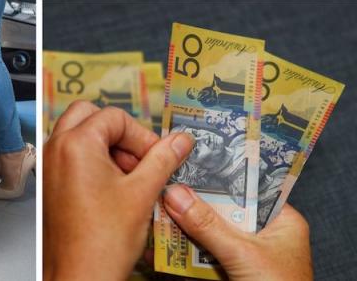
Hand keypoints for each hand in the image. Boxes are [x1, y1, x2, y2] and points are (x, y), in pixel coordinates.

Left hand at [43, 101, 193, 280]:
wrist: (79, 276)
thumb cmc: (102, 241)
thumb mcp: (143, 193)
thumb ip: (163, 159)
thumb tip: (180, 140)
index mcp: (75, 143)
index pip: (114, 117)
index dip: (141, 135)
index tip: (157, 156)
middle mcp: (55, 149)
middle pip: (90, 116)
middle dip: (119, 134)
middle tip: (140, 159)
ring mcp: (49, 166)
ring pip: (79, 135)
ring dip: (107, 147)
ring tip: (131, 179)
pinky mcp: (50, 183)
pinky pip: (71, 156)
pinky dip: (94, 162)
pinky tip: (115, 190)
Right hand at [163, 184, 312, 280]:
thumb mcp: (242, 254)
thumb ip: (208, 225)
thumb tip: (175, 194)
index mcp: (281, 221)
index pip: (245, 188)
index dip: (216, 176)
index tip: (185, 164)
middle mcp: (264, 235)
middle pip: (221, 211)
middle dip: (192, 204)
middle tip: (163, 189)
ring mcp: (245, 256)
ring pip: (208, 235)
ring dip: (182, 230)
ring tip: (154, 216)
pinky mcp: (229, 274)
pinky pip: (202, 258)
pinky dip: (182, 255)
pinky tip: (159, 248)